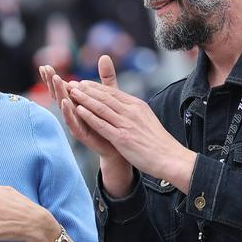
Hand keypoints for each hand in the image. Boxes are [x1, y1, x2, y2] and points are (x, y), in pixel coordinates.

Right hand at [39, 56, 133, 195]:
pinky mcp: (81, 132)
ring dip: (59, 92)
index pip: (62, 87)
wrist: (118, 144)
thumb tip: (104, 56)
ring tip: (56, 80)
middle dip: (52, 82)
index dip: (53, 78)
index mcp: (77, 101)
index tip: (45, 66)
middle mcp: (73, 111)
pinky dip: (68, 111)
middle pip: (59, 94)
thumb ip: (105, 77)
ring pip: (63, 106)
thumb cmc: (111, 119)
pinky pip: (72, 121)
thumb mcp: (109, 94)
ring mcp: (76, 122)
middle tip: (45, 69)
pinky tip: (65, 102)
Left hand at [69, 79, 196, 193]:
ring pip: (101, 107)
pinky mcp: (122, 138)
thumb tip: (125, 104)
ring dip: (84, 99)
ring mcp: (126, 124)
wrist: (170, 158)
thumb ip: (134, 111)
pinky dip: (89, 116)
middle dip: (86, 89)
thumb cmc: (158, 142)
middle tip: (71, 83)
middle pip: (105, 96)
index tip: (83, 83)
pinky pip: (102, 124)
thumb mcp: (147, 119)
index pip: (113, 92)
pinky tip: (78, 110)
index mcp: (137, 106)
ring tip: (71, 92)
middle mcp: (131, 111)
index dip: (96, 87)